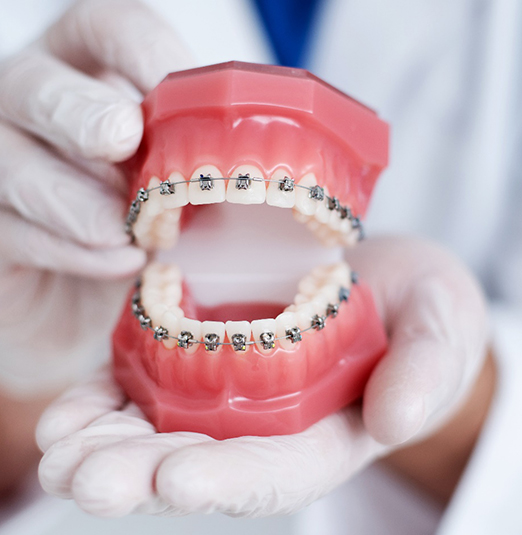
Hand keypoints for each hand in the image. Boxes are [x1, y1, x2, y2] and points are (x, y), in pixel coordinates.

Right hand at [0, 0, 193, 394]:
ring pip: (11, 160)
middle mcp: (39, 117)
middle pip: (35, 84)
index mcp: (95, 84)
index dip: (139, 46)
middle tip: (121, 138)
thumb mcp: (192, 196)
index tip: (176, 83)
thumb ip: (216, 171)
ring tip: (128, 233)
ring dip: (74, 196)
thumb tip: (289, 177)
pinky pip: (13, 230)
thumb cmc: (155, 239)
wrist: (95, 312)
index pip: (105, 31)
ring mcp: (6, 171)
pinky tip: (119, 263)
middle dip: (80, 111)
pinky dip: (70, 248)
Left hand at [36, 236, 489, 516]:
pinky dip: (107, 397)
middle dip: (141, 474)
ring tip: (56, 450)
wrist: (390, 281)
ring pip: (163, 427)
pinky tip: (68, 412)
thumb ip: (427, 371)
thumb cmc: (424, 311)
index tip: (175, 479)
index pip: (276, 468)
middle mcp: (271, 422)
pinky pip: (151, 379)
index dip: (229, 479)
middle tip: (80, 478)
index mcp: (328, 431)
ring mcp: (234, 388)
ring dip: (105, 443)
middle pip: (204, 458)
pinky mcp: (209, 348)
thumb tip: (399, 421)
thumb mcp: (442, 331)